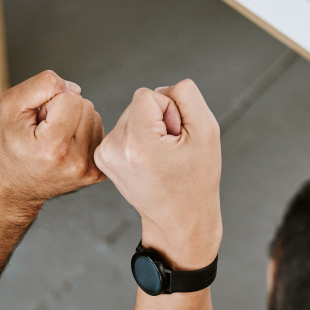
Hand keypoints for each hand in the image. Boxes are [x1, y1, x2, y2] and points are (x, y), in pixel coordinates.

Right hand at [0, 70, 105, 211]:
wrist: (12, 188)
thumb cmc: (7, 146)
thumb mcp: (9, 107)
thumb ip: (41, 85)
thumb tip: (74, 88)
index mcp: (54, 147)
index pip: (72, 98)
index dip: (51, 102)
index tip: (37, 121)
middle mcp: (76, 161)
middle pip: (86, 106)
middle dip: (64, 110)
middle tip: (43, 130)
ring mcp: (89, 170)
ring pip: (94, 118)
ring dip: (74, 121)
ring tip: (53, 138)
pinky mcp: (96, 173)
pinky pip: (98, 134)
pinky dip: (82, 134)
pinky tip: (64, 146)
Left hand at [94, 80, 220, 268]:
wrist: (179, 219)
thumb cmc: (197, 179)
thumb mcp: (206, 130)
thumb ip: (185, 95)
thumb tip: (160, 90)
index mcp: (137, 142)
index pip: (149, 94)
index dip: (171, 112)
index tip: (176, 139)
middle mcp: (114, 148)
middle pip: (138, 103)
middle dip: (159, 120)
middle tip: (171, 151)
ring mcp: (104, 154)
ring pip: (132, 115)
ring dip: (149, 129)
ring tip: (161, 158)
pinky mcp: (103, 158)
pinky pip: (125, 128)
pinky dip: (139, 138)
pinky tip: (149, 160)